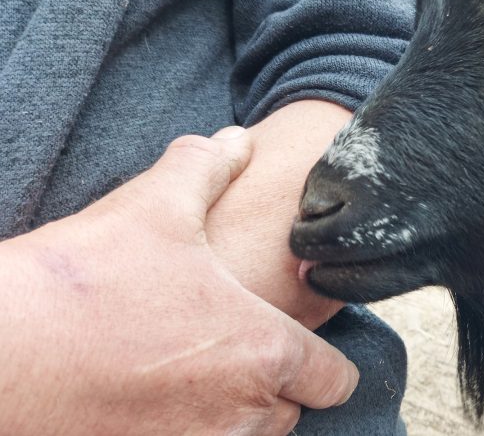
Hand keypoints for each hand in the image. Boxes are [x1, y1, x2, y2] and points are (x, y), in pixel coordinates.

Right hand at [0, 128, 357, 434]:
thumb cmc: (84, 282)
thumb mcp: (154, 207)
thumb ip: (206, 169)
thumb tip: (235, 141)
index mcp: (264, 351)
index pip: (335, 379)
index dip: (322, 360)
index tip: (296, 340)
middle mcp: (242, 414)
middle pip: (292, 410)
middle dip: (275, 382)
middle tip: (234, 345)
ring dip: (233, 410)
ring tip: (192, 368)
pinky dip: (188, 431)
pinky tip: (153, 396)